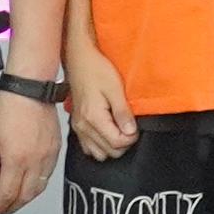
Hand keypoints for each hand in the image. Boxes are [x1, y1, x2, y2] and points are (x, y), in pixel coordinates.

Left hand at [0, 75, 62, 213]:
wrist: (30, 88)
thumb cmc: (7, 108)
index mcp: (16, 160)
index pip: (8, 195)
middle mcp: (36, 162)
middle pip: (25, 197)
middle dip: (11, 208)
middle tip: (0, 210)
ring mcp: (48, 156)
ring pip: (38, 189)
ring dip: (25, 199)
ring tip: (12, 200)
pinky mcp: (56, 149)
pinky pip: (47, 176)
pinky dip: (36, 185)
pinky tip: (27, 183)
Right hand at [66, 35, 137, 161]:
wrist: (79, 60)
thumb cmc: (96, 69)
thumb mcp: (115, 88)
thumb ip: (123, 112)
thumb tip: (131, 132)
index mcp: (93, 118)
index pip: (117, 143)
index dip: (132, 137)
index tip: (136, 126)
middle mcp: (83, 126)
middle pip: (109, 152)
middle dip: (124, 142)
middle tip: (129, 126)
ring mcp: (78, 127)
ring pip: (99, 153)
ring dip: (112, 145)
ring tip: (119, 128)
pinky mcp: (77, 125)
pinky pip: (89, 147)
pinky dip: (100, 144)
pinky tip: (108, 130)